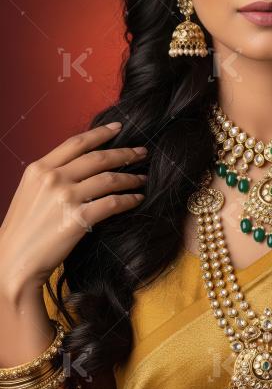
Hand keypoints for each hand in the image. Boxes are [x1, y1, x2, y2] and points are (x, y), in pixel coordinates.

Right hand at [0, 123, 147, 299]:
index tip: (118, 128)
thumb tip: (79, 167)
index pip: (76, 143)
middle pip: (98, 158)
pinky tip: (137, 199)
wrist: (13, 261)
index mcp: (39, 168)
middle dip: (124, 153)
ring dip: (130, 177)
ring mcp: (65, 197)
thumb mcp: (30, 192)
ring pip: (109, 178)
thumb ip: (51, 176)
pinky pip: (112, 202)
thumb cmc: (22, 230)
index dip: (100, 133)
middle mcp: (53, 178)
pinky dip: (128, 199)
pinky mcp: (78, 218)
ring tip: (142, 178)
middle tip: (141, 152)